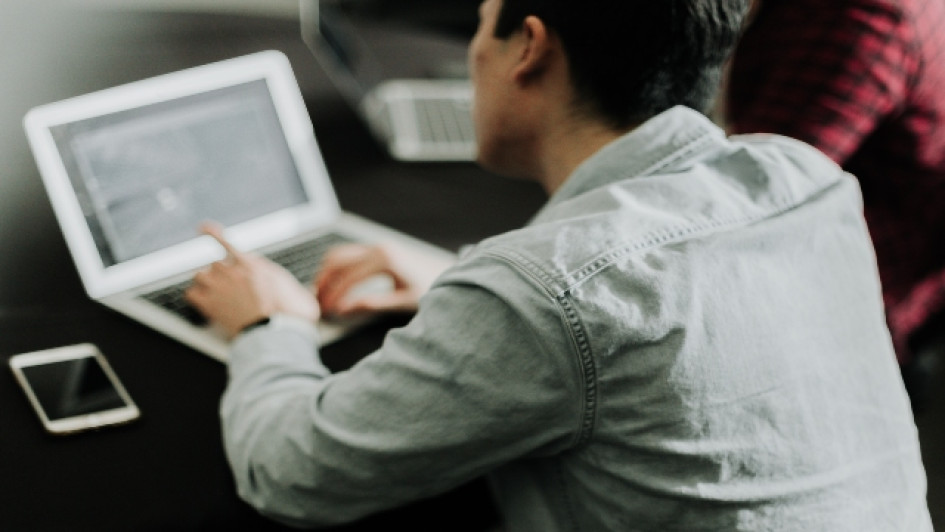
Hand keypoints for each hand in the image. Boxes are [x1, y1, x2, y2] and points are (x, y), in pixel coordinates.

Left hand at [185, 223, 319, 337]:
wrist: (277, 333)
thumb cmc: (291, 315)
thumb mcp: (300, 294)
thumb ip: (296, 288)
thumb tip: (307, 292)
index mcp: (253, 265)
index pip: (225, 242)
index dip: (212, 233)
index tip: (203, 228)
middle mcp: (233, 271)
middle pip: (215, 264)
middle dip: (221, 275)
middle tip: (229, 288)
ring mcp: (219, 287)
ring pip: (200, 276)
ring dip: (205, 283)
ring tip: (214, 294)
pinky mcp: (210, 304)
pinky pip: (192, 294)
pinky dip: (196, 297)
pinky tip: (202, 302)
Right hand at [315, 242, 453, 316]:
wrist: (444, 273)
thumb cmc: (428, 288)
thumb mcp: (403, 301)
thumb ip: (373, 304)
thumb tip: (345, 310)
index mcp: (385, 259)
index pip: (350, 278)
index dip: (336, 296)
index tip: (329, 312)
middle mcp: (377, 248)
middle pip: (337, 261)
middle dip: (324, 283)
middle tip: (318, 305)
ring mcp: (375, 246)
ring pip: (338, 254)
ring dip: (325, 274)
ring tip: (321, 296)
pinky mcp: (374, 248)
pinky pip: (346, 254)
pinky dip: (334, 268)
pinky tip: (331, 285)